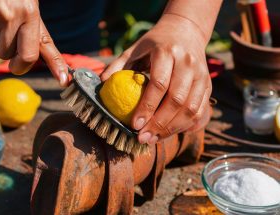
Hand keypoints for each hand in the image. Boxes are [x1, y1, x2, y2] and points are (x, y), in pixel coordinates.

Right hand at [0, 0, 67, 84]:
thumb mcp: (31, 12)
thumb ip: (42, 42)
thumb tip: (60, 72)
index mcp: (29, 15)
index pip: (31, 54)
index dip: (32, 66)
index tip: (49, 75)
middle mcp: (11, 16)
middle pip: (6, 55)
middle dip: (6, 47)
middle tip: (5, 27)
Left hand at [102, 14, 211, 143]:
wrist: (186, 31)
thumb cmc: (155, 43)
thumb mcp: (134, 48)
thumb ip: (117, 65)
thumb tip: (102, 84)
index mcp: (167, 52)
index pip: (159, 84)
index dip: (147, 107)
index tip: (134, 125)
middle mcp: (188, 63)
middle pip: (177, 100)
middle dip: (159, 124)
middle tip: (142, 137)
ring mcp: (202, 75)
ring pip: (191, 109)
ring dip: (172, 129)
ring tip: (153, 139)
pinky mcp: (208, 85)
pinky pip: (201, 112)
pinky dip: (187, 127)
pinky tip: (171, 132)